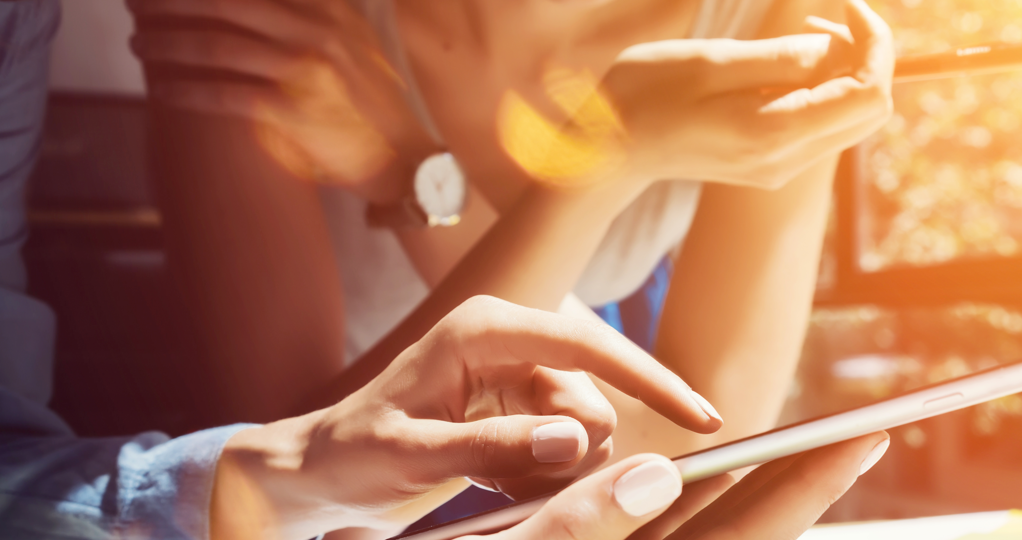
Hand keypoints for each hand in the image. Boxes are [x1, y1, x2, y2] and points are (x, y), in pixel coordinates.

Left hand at [128, 0, 432, 202]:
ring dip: (167, 46)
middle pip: (225, 4)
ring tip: (139, 46)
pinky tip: (162, 90)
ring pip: (217, 47)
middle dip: (170, 3)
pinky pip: (225, 95)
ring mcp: (308, 72)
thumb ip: (308, 12)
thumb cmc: (367, 100)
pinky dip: (186, 91)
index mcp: (329, 8)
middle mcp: (319, 31)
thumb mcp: (348, 38)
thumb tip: (242, 7)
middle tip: (134, 4)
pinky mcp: (296, 113)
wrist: (404, 158)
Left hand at [212, 296, 721, 538]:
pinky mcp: (516, 406)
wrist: (319, 471)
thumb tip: (579, 439)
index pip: (589, 347)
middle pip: (595, 398)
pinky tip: (492, 484)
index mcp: (486, 330)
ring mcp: (514, 374)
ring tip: (491, 484)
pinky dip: (538, 475)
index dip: (651, 381)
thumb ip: (496, 447)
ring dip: (551, 470)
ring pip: (584, 430)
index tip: (702, 420)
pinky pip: (564, 447)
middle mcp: (508, 340)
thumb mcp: (415, 456)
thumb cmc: (353, 454)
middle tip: (506, 483)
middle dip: (571, 452)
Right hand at [479, 431, 891, 539]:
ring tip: (807, 451)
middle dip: (806, 482)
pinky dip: (700, 508)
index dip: (810, 485)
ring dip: (762, 494)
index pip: (750, 531)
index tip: (866, 438)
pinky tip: (711, 483)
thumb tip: (657, 472)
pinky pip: (674, 538)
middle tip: (866, 434)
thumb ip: (575, 529)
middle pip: (750, 532)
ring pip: (714, 534)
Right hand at [527, 0, 893, 192]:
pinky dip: (821, 89)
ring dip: (843, 70)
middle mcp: (786, 161)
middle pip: (870, 111)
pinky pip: (822, 125)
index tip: (847, 4)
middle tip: (828, 14)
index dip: (876, 44)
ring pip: (850, 118)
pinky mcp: (771, 165)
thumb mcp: (711, 61)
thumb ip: (780, 57)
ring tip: (802, 33)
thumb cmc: (646, 96)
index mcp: (775, 134)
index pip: (869, 95)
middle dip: (864, 56)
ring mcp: (780, 168)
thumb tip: (832, 46)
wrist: (606, 149)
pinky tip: (784, 64)